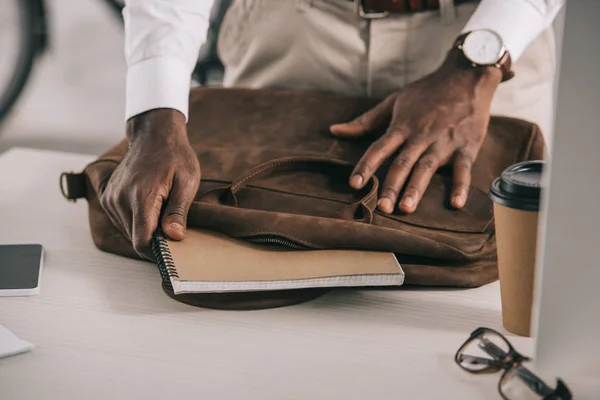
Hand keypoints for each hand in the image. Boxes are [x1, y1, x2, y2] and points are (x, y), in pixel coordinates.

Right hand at [101, 109, 200, 258]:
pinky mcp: (108, 197)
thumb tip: (174, 237)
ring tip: (162, 212)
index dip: (157, 253)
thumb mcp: (187, 182)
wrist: (154, 135)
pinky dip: (136, 221)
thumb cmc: (175, 157)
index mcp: (141, 197)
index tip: (172, 253)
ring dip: (145, 230)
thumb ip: (178, 211)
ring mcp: (111, 198)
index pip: (141, 241)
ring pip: (128, 231)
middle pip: (135, 238)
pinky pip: (122, 221)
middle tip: (173, 229)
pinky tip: (150, 207)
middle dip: (154, 241)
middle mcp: (120, 199)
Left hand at [330, 49, 501, 213]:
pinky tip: (456, 204)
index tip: (355, 184)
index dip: (366, 166)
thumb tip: (334, 130)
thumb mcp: (393, 101)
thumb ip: (365, 121)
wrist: (466, 75)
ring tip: (406, 209)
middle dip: (391, 186)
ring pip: (427, 167)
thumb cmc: (427, 91)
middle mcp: (420, 135)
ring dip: (417, 188)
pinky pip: (463, 168)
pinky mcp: (466, 145)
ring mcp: (444, 141)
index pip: (379, 148)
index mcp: (402, 126)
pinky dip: (460, 186)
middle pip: (402, 163)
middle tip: (382, 208)